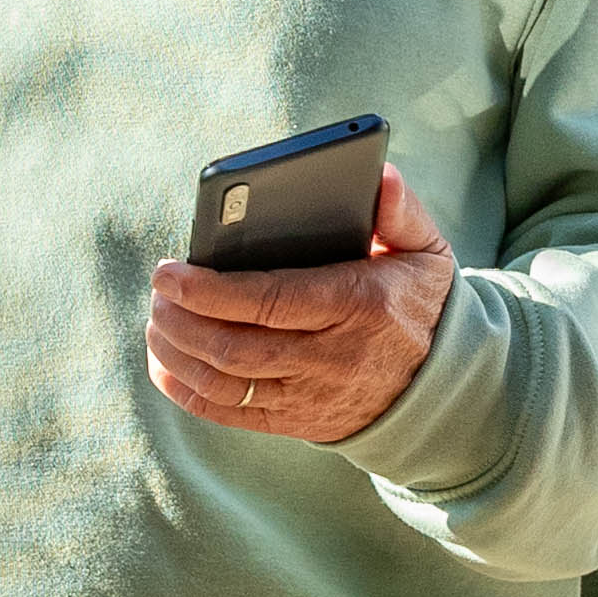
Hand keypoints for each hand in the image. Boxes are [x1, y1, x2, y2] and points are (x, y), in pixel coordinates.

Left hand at [145, 169, 456, 445]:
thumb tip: (378, 175)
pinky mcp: (294, 421)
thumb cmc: (418, 303)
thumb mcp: (425, 253)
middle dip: (183, 318)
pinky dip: (187, 391)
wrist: (441, 386)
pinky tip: (164, 362)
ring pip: (226, 383)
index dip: (211, 290)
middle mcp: (331, 358)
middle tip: (157, 289)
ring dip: (178, 352)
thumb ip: (400, 212)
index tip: (168, 271)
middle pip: (237, 346)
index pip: (272, 301)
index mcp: (358, 305)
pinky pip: (229, 414)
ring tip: (156, 318)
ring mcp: (309, 396)